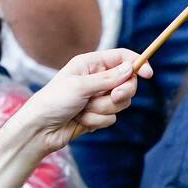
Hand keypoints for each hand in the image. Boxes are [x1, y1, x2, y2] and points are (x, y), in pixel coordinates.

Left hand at [16, 47, 152, 154]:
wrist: (39, 130)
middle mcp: (95, 79)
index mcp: (89, 64)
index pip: (121, 57)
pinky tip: (80, 120)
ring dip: (103, 108)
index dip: (137, 63)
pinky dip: (97, 120)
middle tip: (112, 97)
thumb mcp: (80, 86)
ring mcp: (97, 97)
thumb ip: (108, 78)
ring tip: (83, 110)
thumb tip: (130, 68)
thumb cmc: (53, 102)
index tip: (148, 74)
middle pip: (127, 81)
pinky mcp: (97, 114)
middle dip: (122, 91)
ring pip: (121, 102)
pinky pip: (112, 117)